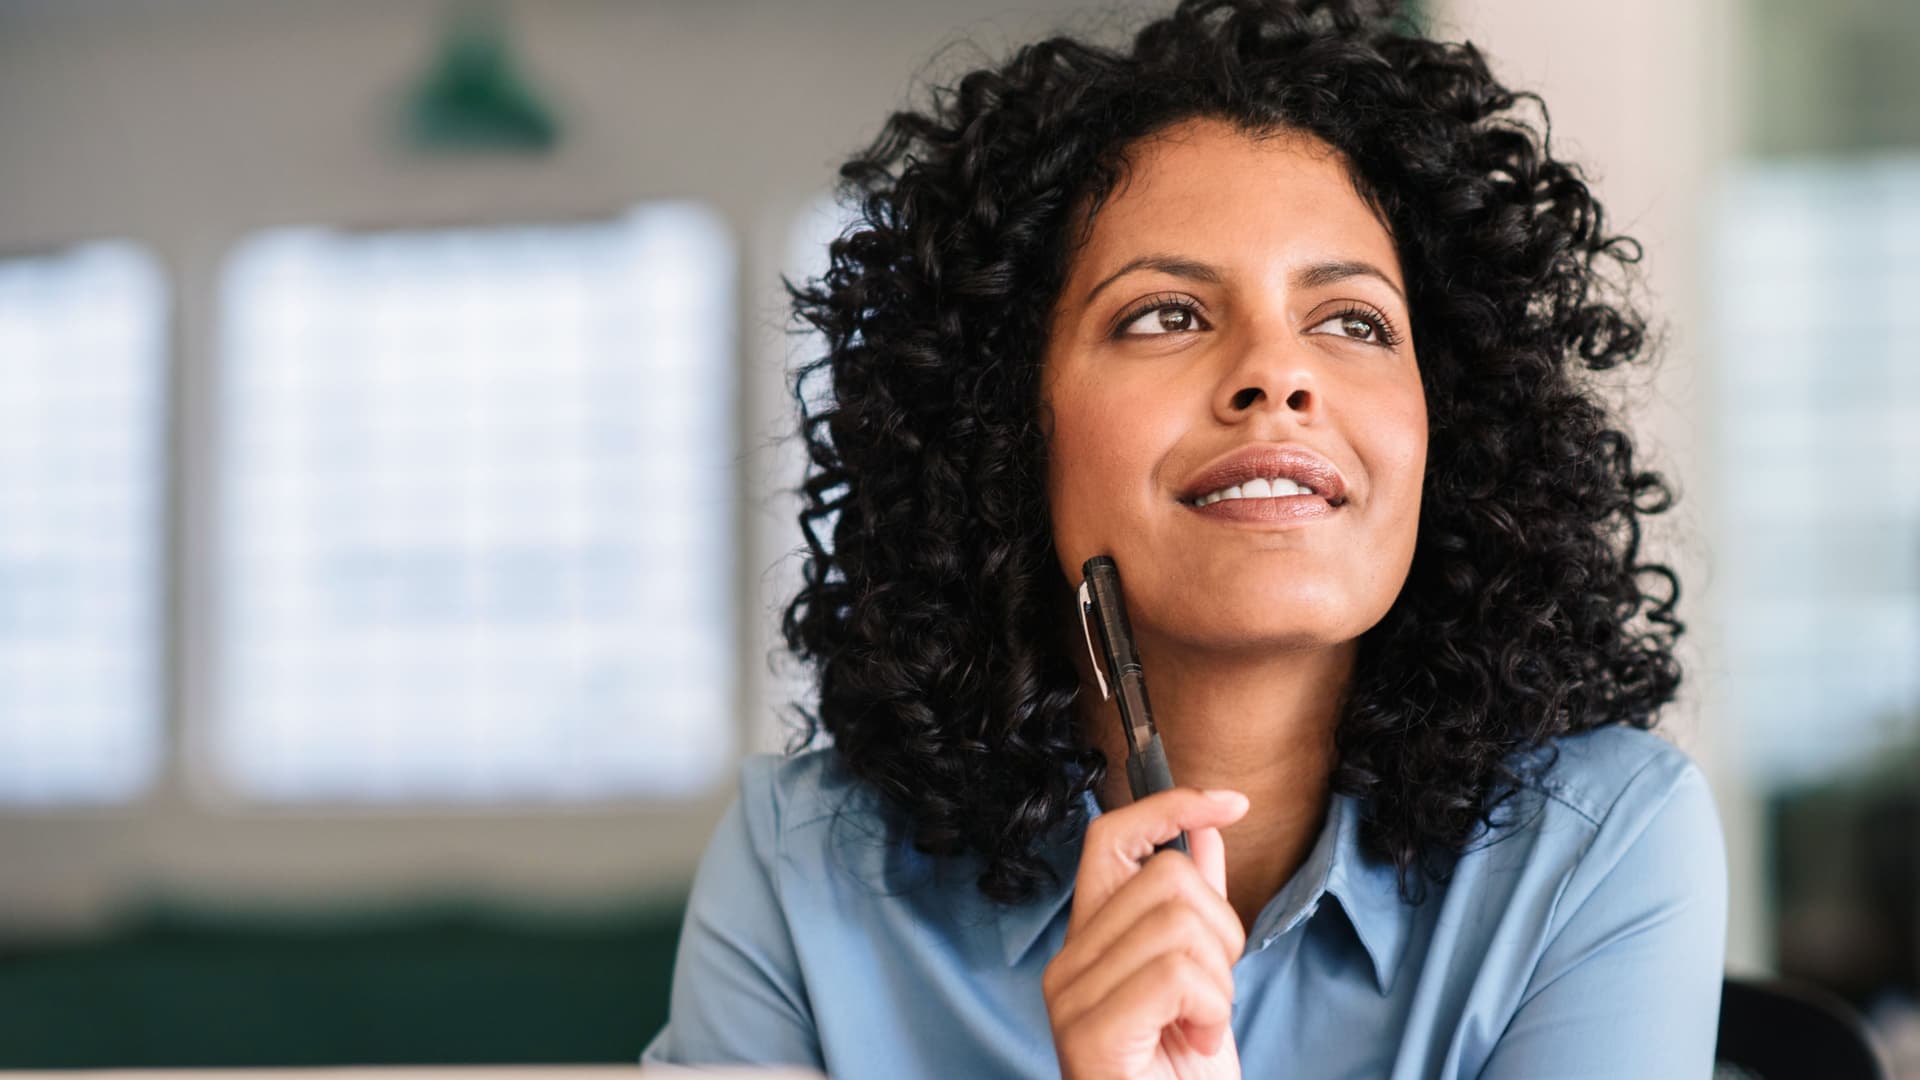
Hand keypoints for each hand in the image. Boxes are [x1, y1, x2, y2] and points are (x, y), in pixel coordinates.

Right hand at [1042, 785, 1249, 1079]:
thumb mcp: (1205, 984)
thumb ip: (1198, 909)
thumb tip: (1205, 833)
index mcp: (1090, 942)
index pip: (1112, 838)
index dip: (1171, 807)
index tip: (1229, 802)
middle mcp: (1068, 962)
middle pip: (1167, 877)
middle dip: (1221, 933)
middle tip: (1210, 999)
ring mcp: (1071, 996)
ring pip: (1178, 921)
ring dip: (1218, 981)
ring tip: (1199, 1028)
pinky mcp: (1090, 1031)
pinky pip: (1176, 972)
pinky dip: (1209, 1009)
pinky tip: (1193, 1044)